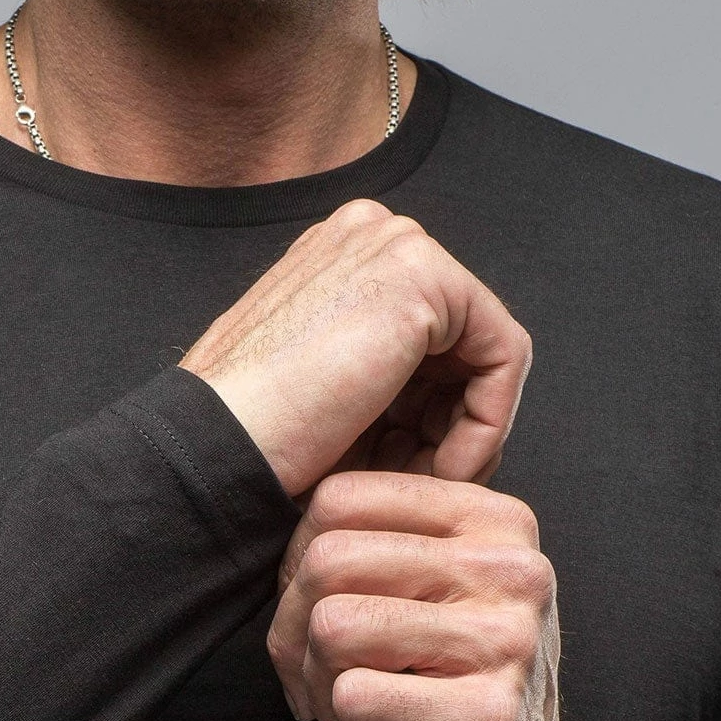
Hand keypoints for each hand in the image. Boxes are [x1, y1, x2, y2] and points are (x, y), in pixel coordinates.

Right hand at [179, 199, 531, 499]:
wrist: (218, 445)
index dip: (429, 415)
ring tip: (426, 485)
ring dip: (467, 434)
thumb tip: (440, 416)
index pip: (427, 337)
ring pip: (486, 353)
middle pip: (460, 342)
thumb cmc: (251, 436)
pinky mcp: (425, 277)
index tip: (410, 473)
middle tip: (424, 485)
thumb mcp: (323, 393)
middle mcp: (370, 235)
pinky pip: (503, 357)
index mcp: (339, 258)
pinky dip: (487, 424)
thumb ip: (378, 380)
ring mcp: (397, 245)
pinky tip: (444, 470)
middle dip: (451, 425)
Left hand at [266, 471, 619, 720]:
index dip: (296, 564)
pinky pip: (353, 696)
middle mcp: (515, 571)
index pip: (340, 498)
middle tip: (327, 677)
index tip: (317, 615)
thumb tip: (273, 512)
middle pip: (327, 560)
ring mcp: (509, 643)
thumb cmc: (446, 690)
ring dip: (324, 684)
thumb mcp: (423, 593)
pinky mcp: (486, 717)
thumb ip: (369, 541)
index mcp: (496, 522)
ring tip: (367, 707)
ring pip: (331, 628)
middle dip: (297, 632)